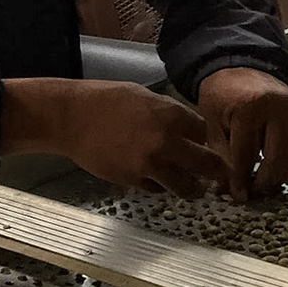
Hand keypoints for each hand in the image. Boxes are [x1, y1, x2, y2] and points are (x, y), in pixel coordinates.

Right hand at [3, 78, 229, 197]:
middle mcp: (166, 142)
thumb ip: (168, 113)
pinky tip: (152, 177)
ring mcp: (150, 164)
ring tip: (192, 189)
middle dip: (214, 171)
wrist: (69, 117)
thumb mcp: (143, 96)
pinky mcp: (132, 179)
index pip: (205, 133)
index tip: (201, 144)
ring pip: (186, 186)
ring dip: (191, 188)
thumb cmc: (102, 101)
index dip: (204, 140)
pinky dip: (158, 186)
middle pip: (207, 165)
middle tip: (218, 176)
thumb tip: (185, 129)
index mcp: (171, 116)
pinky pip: (156, 189)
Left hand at [195, 66, 287, 202]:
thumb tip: (230, 189)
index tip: (238, 195)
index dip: (241, 179)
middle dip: (265, 181)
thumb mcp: (212, 123)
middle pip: (278, 159)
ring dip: (281, 176)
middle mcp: (279, 109)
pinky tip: (275, 171)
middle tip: (253, 192)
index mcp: (249, 108)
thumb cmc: (221, 96)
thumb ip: (222, 155)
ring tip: (263, 185)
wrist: (241, 68)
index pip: (246, 155)